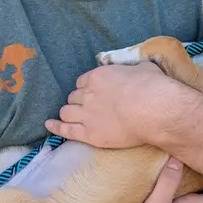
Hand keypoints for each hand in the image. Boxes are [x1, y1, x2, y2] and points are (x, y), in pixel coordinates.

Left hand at [44, 62, 178, 147]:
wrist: (154, 111)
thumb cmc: (153, 88)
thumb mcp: (145, 68)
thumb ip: (135, 69)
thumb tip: (139, 69)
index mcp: (98, 76)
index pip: (82, 82)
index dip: (86, 88)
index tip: (92, 93)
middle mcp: (88, 94)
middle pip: (73, 97)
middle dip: (78, 101)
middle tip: (86, 107)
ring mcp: (86, 114)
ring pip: (67, 112)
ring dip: (68, 113)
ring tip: (71, 117)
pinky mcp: (89, 134)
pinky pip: (66, 130)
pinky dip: (56, 127)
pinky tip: (49, 125)